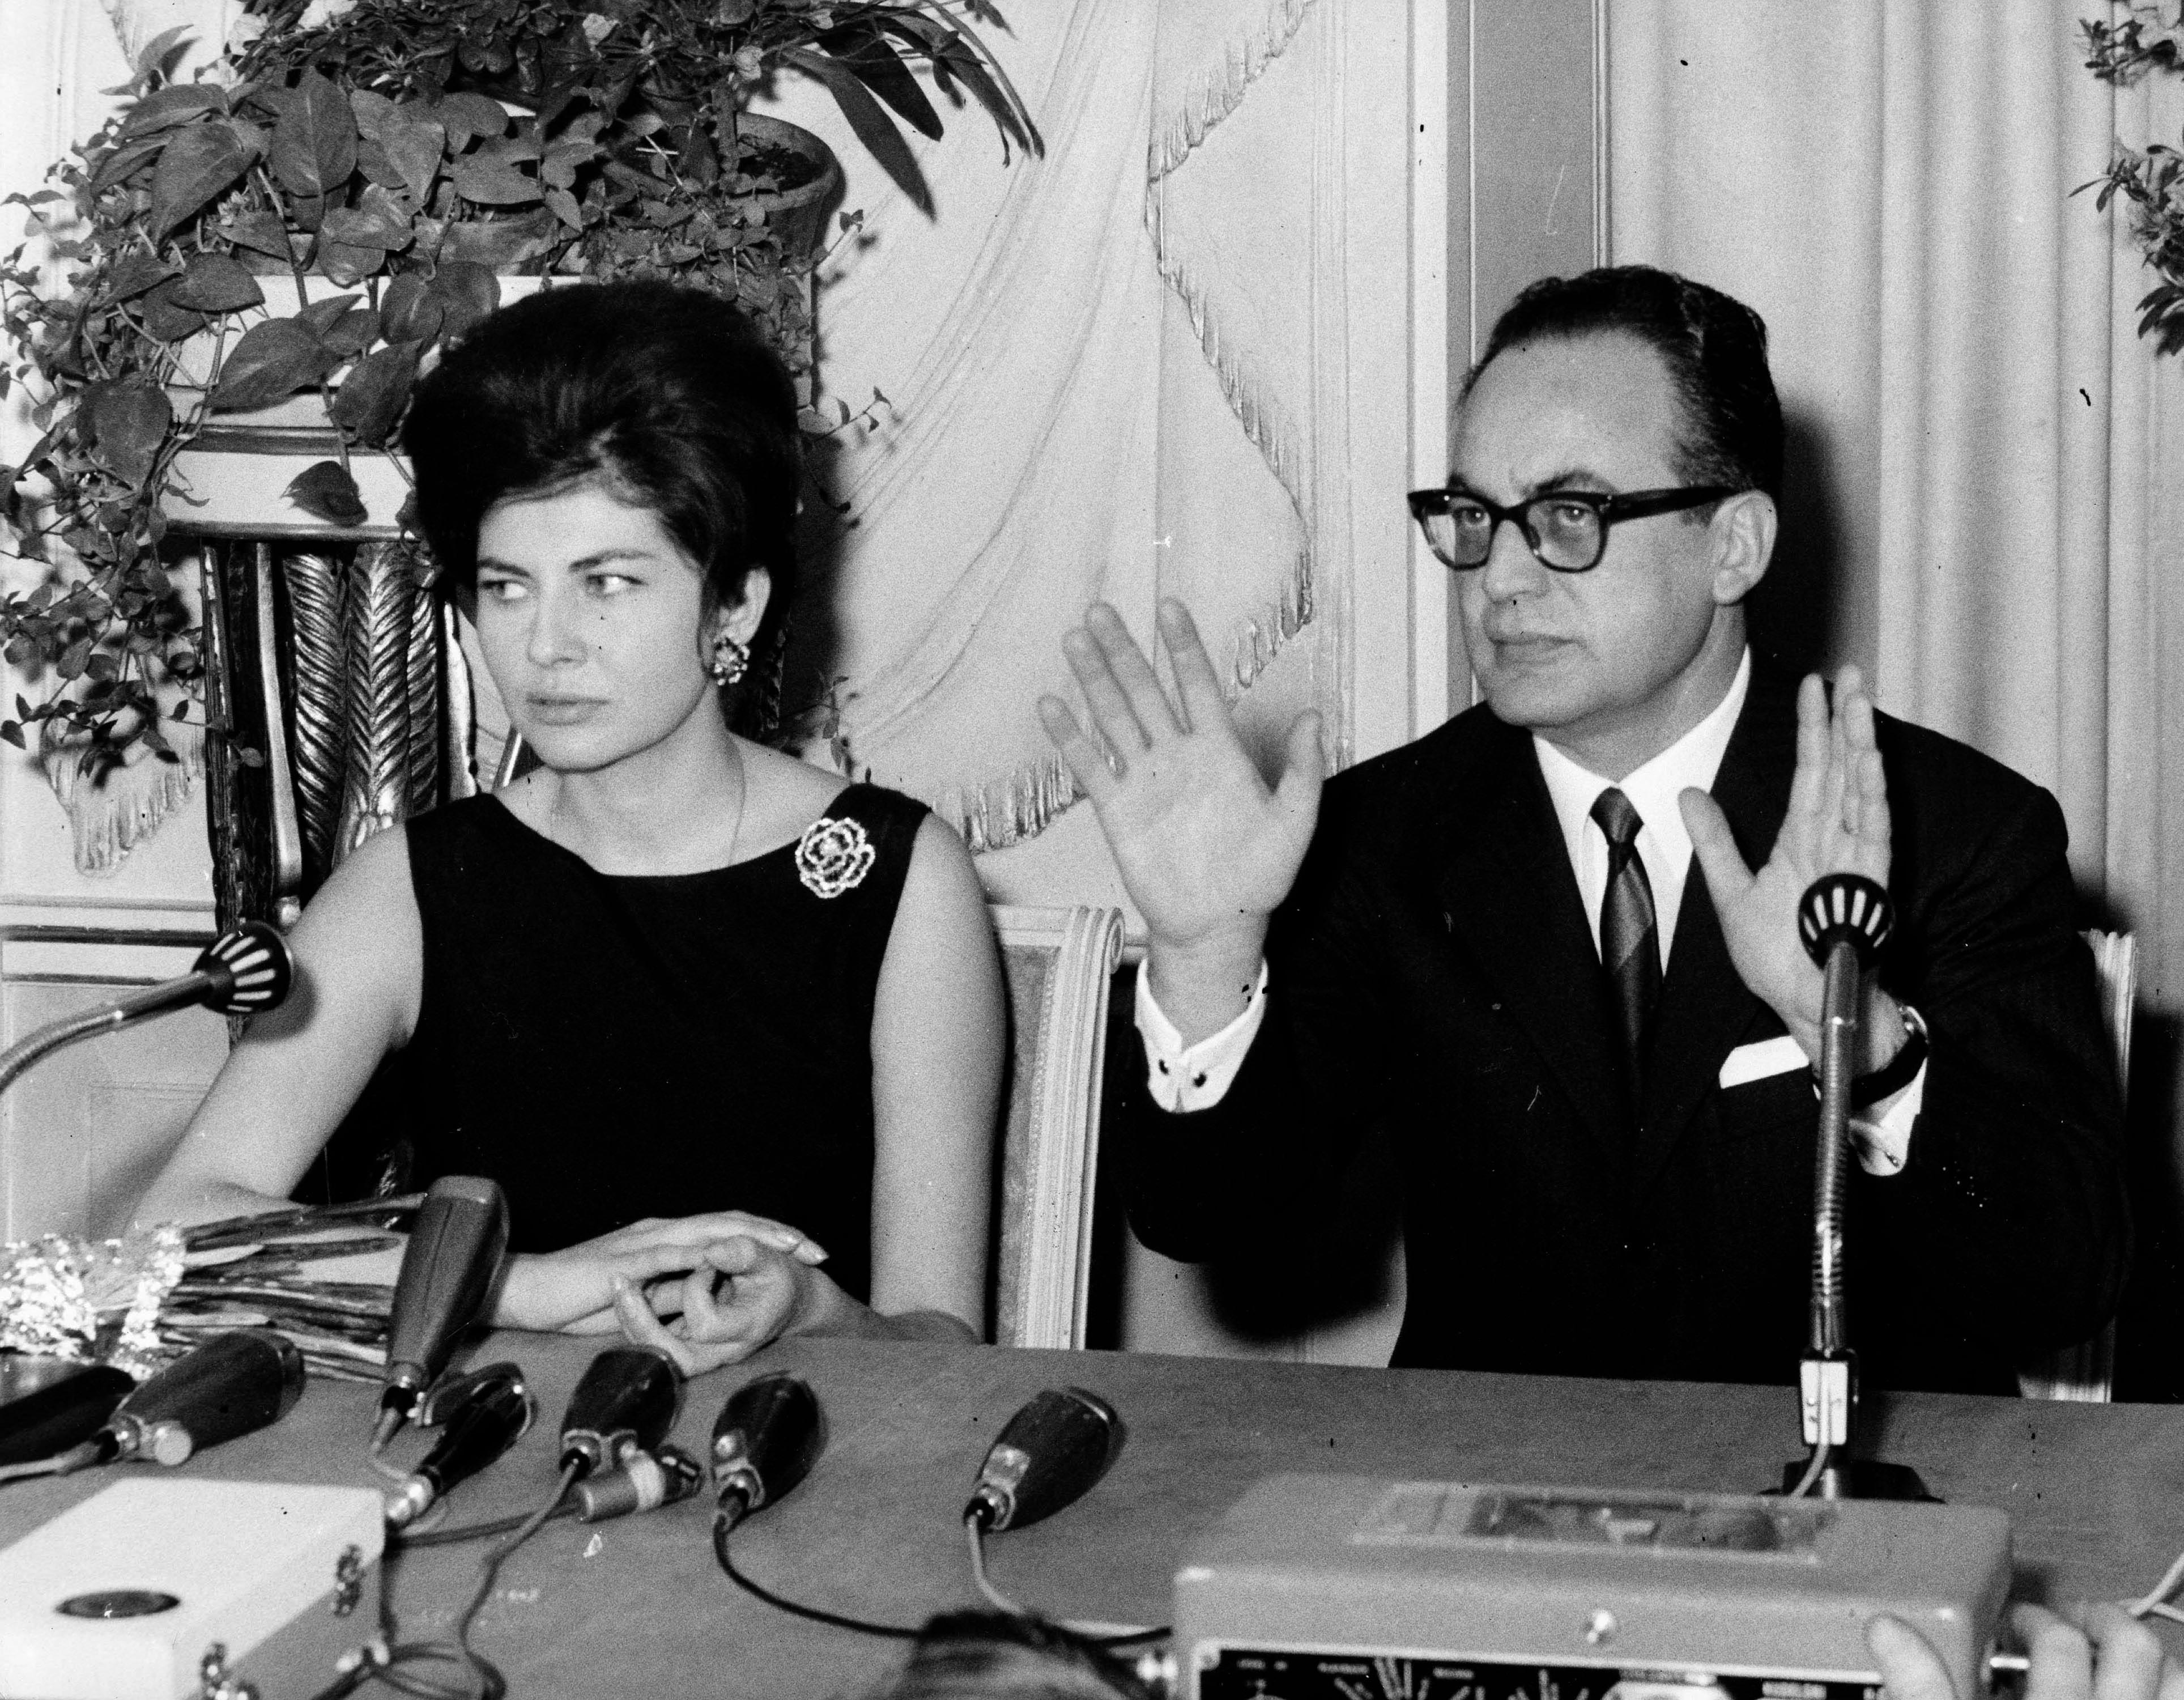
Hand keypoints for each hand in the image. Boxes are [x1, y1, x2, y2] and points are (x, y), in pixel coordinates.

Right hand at [490, 1211, 826, 1334]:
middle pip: (731, 1225)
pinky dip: (703, 1254)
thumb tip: (702, 1297)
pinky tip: (731, 1257)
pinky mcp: (625, 1261)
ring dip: (753, 1237)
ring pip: (710, 1231)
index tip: (803, 1252)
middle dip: (777, 1234)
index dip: (766, 1239)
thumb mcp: (641, 1299)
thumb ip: (669, 1293)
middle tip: (816, 1248)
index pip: (727, 1233)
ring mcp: (645, 1241)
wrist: (530, 1291)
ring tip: (790, 1246)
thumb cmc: (579, 1297)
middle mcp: (662, 1231)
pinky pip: (669, 1254)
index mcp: (666, 1239)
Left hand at [609, 1235, 837, 1373]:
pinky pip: (658, 1343)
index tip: (704, 1260)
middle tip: (622, 1285)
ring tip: (619, 1285)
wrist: (789, 1301)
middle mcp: (722, 1351)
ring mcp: (704, 1353)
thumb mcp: (772, 1261)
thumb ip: (745, 1253)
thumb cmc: (782, 1279)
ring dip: (633, 1321)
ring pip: (658, 1354)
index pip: (705, 1324)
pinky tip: (628, 1292)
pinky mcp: (691, 1345)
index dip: (696, 1290)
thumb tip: (713, 1247)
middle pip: (670, 1356)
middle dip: (640, 1323)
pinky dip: (639, 1320)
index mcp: (745, 1329)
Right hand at [1040, 599, 1321, 1036]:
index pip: (1197, 685)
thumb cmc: (1260, 876)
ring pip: (1114, 717)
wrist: (1218, 925)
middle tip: (1101, 610)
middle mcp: (1178, 756)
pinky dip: (1070, 737)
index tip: (1169, 608)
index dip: (1183, 647)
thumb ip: (1303, 769)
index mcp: (1219, 751)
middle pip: (1145, 691)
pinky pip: (1091, 766)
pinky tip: (1051, 705)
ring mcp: (1144, 780)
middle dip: (1123, 651)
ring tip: (1074, 640)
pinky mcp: (1117, 810)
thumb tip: (1316, 716)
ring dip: (1093, 680)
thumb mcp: (1295, 822)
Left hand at [1682, 667, 1891, 1059]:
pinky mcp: (1868, 887)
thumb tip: (1688, 794)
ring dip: (1861, 745)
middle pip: (1839, 769)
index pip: (1810, 772)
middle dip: (1844, 719)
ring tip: (1858, 700)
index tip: (1812, 684)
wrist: (1804, 1009)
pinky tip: (1869, 762)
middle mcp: (1832, 843)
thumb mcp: (1732, 894)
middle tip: (1848, 670)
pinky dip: (1872, 797)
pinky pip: (1874, 834)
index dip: (1811, 727)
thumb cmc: (1779, 961)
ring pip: (1859, 791)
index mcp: (1802, 841)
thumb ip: (1716, 842)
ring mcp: (1854, 861)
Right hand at [1867, 1602, 2183, 1699]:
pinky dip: (2170, 1693)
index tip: (2014, 1625)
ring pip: (2176, 1680)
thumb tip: (1888, 1631)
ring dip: (2153, 1658)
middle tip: (2072, 1618)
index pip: (2059, 1640)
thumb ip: (1921, 1689)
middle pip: (2131, 1646)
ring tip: (2122, 1648)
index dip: (2033, 1621)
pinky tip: (2147, 1695)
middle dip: (2102, 1620)